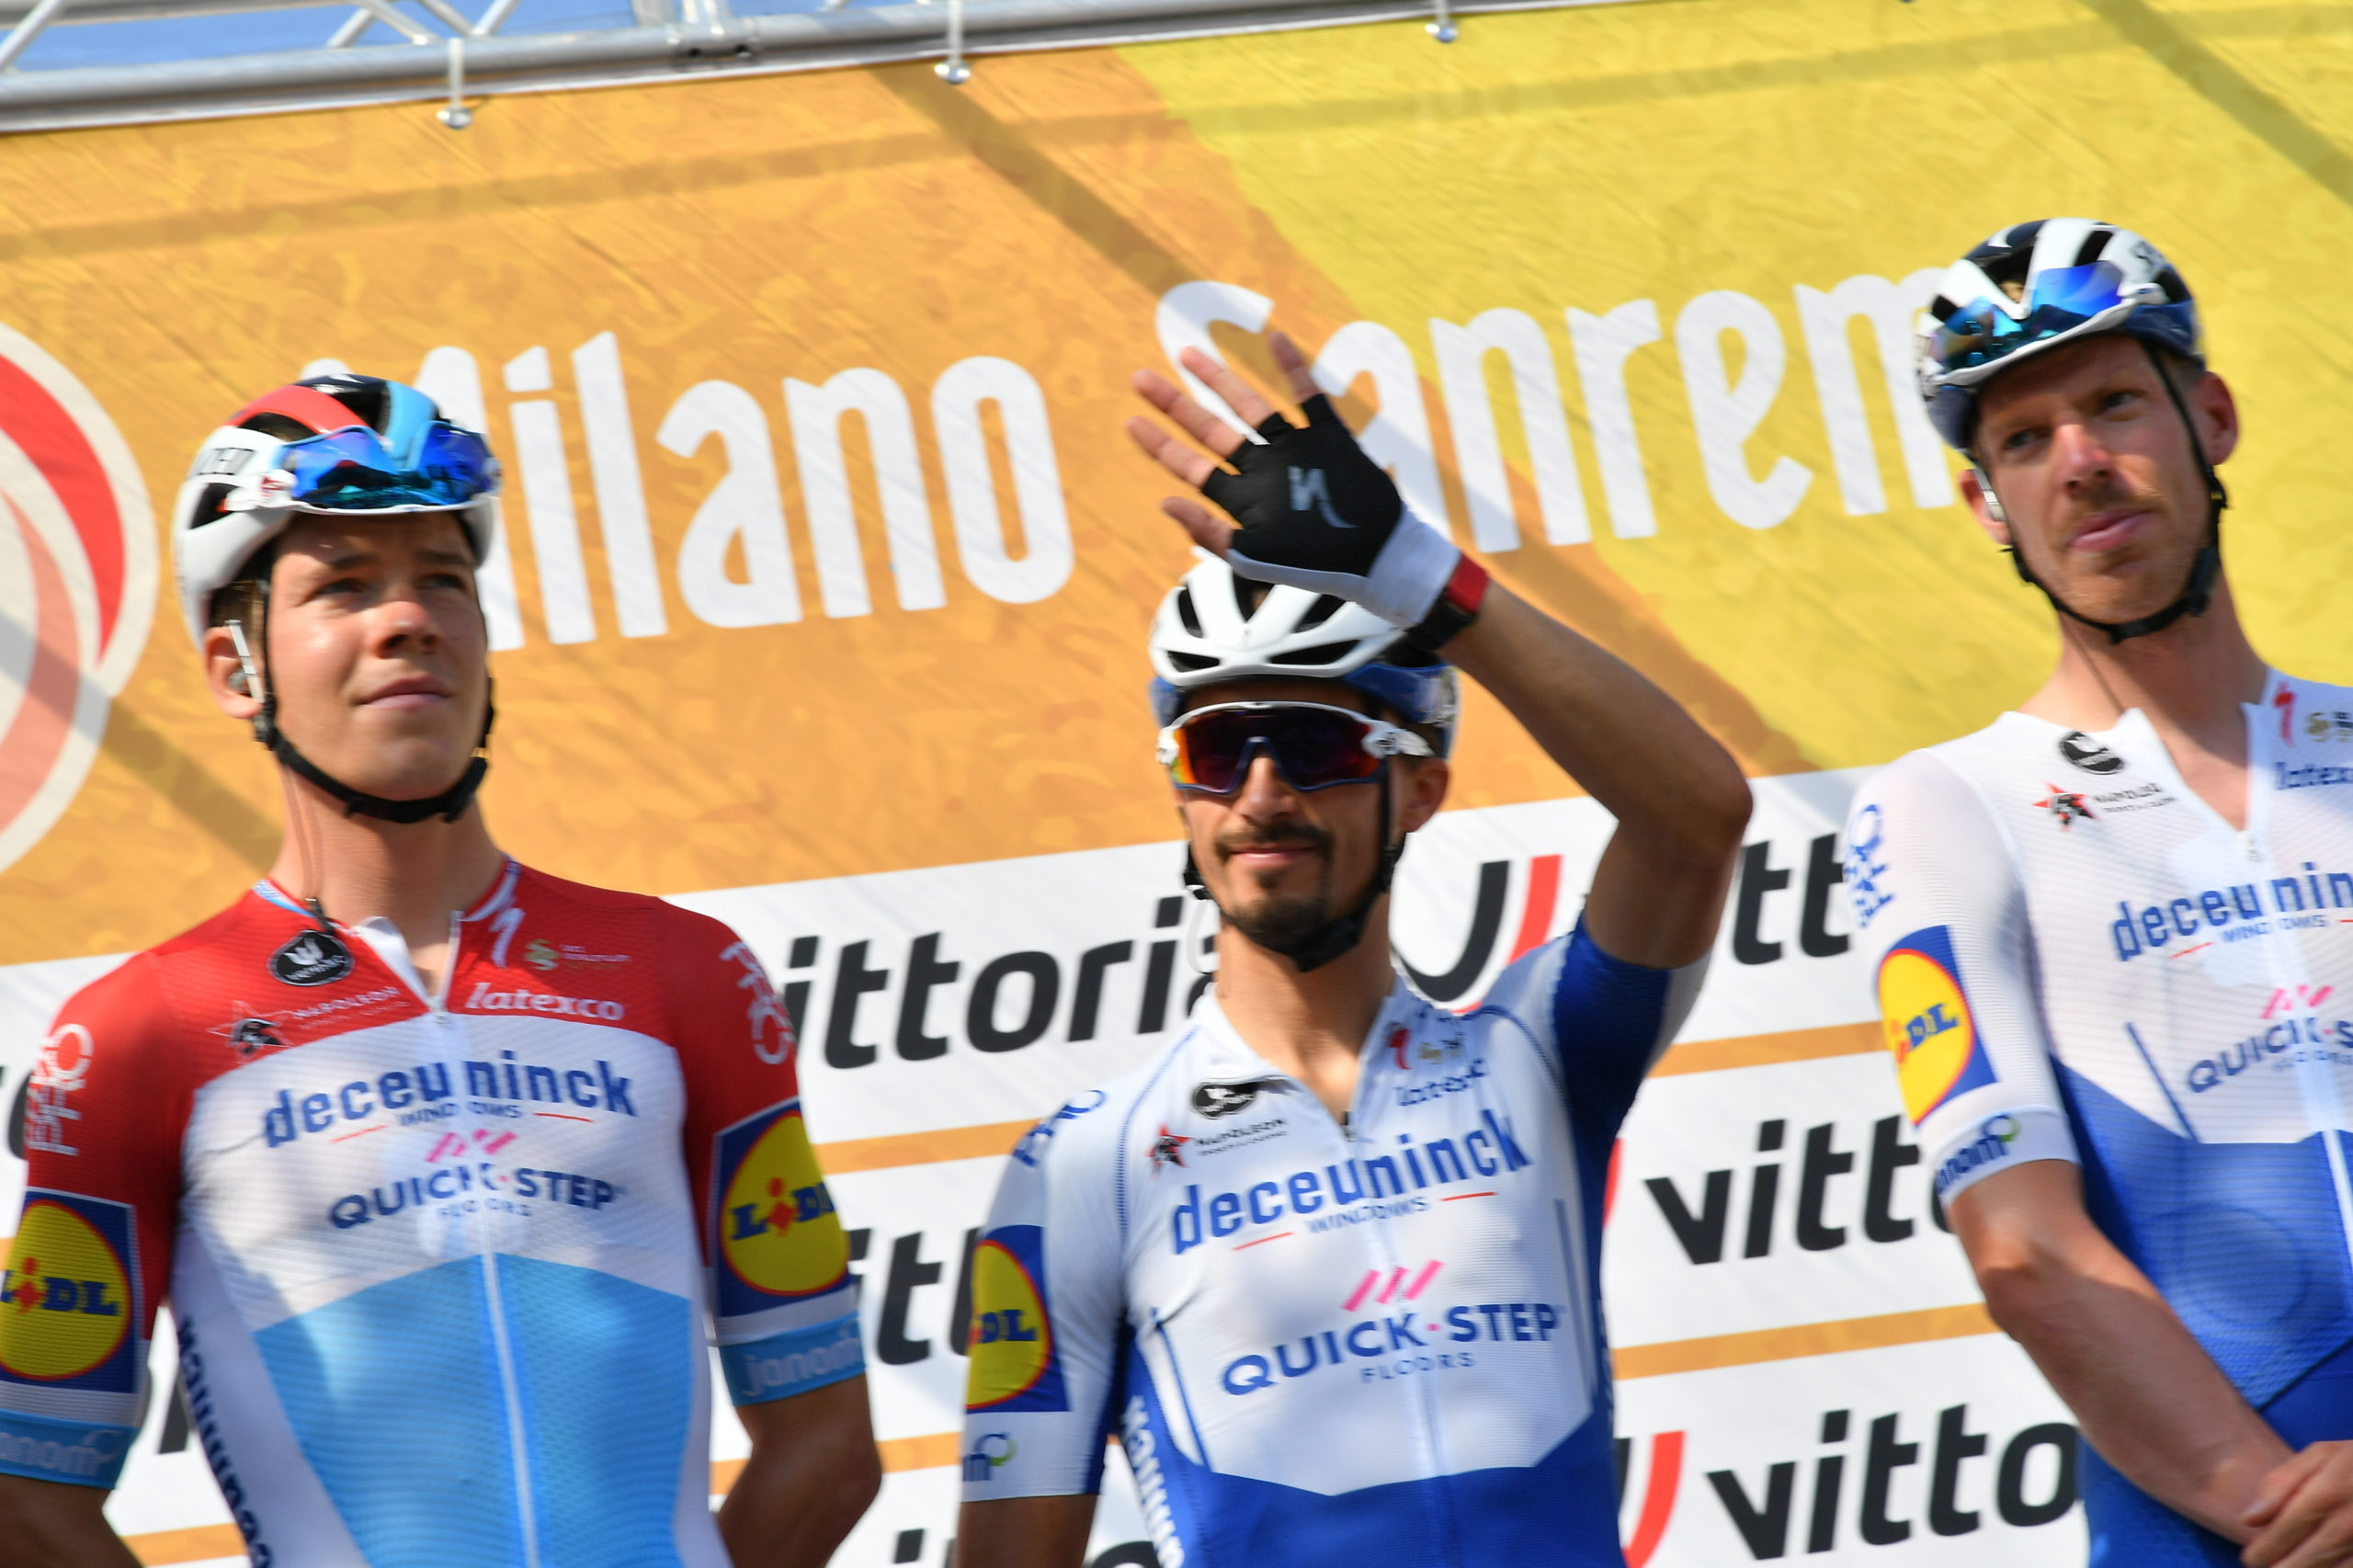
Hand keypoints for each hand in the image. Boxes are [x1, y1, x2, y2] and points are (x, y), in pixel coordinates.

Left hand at [1126, 332, 1461, 628]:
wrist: (1376, 557)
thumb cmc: (1316, 566)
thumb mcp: (1253, 558)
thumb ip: (1209, 534)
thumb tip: (1164, 503)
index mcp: (1244, 498)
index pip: (1192, 467)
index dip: (1161, 446)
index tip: (1131, 422)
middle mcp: (1263, 469)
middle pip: (1210, 430)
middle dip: (1175, 405)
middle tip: (1140, 378)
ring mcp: (1294, 450)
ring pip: (1249, 406)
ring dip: (1218, 379)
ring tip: (1186, 354)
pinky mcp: (1327, 436)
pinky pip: (1308, 394)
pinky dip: (1292, 367)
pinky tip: (1274, 338)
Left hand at [2244, 1441, 2352, 1566]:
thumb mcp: (2319, 1456)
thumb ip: (2280, 1484)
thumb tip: (2248, 1520)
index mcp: (2325, 1497)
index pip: (2281, 1536)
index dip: (2260, 1553)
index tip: (2251, 1557)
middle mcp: (2346, 1528)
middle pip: (2300, 1565)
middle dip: (2277, 1567)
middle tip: (2270, 1562)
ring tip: (2292, 1561)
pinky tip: (2319, 1563)